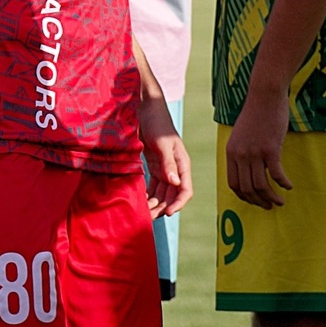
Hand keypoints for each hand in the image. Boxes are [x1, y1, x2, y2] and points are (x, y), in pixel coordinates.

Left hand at [139, 95, 191, 216]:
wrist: (146, 108)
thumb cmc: (157, 122)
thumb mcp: (163, 142)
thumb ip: (169, 163)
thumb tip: (175, 183)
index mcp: (183, 164)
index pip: (185, 190)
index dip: (178, 204)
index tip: (167, 213)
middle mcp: (176, 169)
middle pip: (173, 195)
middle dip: (163, 208)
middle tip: (149, 218)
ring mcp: (165, 168)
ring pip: (162, 193)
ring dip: (155, 204)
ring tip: (143, 213)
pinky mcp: (154, 166)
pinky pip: (153, 186)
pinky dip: (148, 194)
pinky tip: (140, 201)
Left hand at [224, 86, 293, 209]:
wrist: (265, 96)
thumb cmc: (256, 114)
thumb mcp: (242, 135)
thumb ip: (242, 152)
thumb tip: (251, 171)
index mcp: (231, 152)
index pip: (233, 184)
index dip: (244, 196)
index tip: (254, 200)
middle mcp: (240, 155)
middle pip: (247, 188)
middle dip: (258, 201)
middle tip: (269, 206)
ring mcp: (255, 152)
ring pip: (261, 185)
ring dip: (271, 197)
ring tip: (280, 202)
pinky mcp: (270, 149)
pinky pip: (276, 174)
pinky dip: (283, 184)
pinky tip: (289, 186)